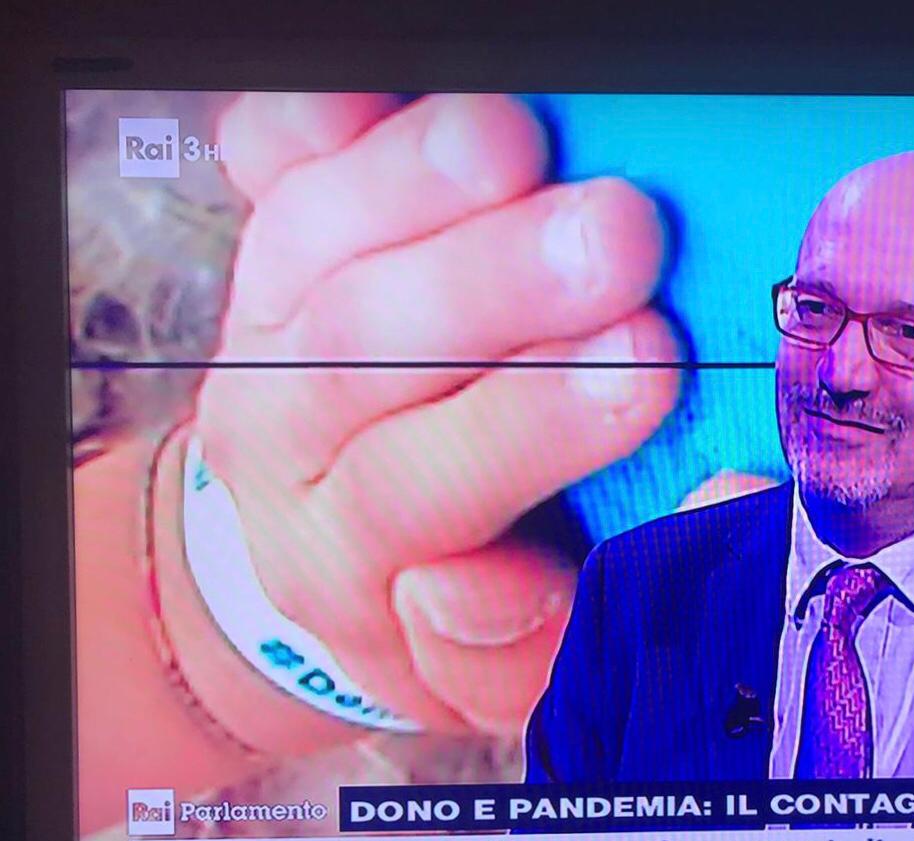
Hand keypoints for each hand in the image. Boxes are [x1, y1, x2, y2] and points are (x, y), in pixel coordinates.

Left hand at [191, 93, 678, 735]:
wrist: (329, 549)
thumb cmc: (453, 599)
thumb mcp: (502, 669)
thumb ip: (528, 644)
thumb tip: (563, 553)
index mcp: (348, 560)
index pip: (417, 494)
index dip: (530, 425)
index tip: (645, 370)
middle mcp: (287, 445)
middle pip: (357, 355)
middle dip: (493, 287)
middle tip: (617, 238)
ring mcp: (267, 334)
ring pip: (313, 249)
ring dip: (415, 184)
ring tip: (515, 144)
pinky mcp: (270, 251)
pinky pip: (267, 168)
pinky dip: (322, 121)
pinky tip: (391, 96)